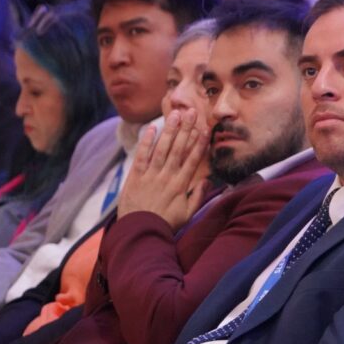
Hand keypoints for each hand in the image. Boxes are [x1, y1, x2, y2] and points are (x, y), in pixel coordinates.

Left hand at [117, 110, 208, 230]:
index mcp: (180, 186)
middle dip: (186, 130)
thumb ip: (198, 196)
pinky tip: (152, 128)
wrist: (140, 231)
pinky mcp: (136, 176)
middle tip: (191, 112)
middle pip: (178, 149)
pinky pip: (142, 156)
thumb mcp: (187, 214)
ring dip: (169, 131)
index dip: (199, 143)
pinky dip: (147, 142)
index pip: (193, 160)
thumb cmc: (166, 223)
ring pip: (162, 149)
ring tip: (175, 114)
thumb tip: (207, 181)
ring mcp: (151, 175)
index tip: (205, 129)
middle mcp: (167, 177)